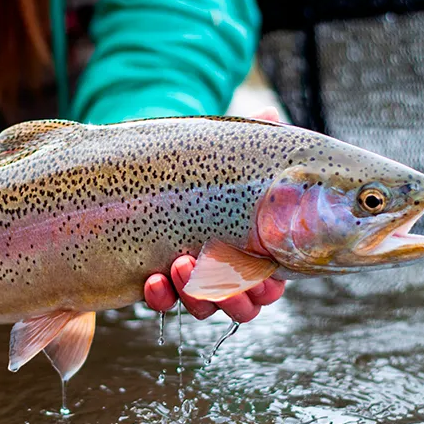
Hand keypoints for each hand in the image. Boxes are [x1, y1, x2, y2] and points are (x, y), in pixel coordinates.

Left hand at [143, 107, 286, 321]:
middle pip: (241, 305)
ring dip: (193, 293)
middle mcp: (227, 274)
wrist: (153, 171)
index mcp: (255, 252)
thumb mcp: (226, 152)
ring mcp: (193, 282)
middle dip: (230, 294)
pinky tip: (152, 280)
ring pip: (203, 307)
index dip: (267, 287)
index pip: (270, 284)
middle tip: (215, 267)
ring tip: (178, 264)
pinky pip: (164, 303)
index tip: (260, 275)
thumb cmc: (203, 166)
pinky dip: (160, 297)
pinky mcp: (162, 283)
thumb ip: (252, 138)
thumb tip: (270, 116)